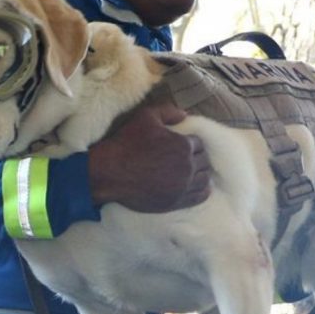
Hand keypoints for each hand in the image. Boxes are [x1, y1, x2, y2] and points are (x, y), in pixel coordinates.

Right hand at [88, 100, 211, 211]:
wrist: (110, 173)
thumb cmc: (126, 143)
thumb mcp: (145, 117)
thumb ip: (168, 111)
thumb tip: (184, 114)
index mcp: (183, 145)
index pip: (199, 144)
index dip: (192, 143)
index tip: (186, 146)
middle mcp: (187, 166)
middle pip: (203, 161)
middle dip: (198, 158)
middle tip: (190, 159)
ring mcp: (182, 186)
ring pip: (204, 179)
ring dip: (201, 174)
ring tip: (196, 173)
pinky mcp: (175, 201)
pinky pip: (198, 197)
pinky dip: (203, 192)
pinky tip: (202, 189)